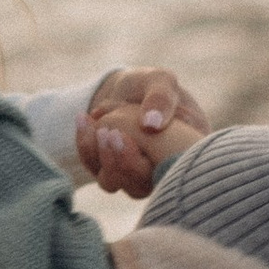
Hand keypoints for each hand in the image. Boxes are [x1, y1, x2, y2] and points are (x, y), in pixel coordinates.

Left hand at [77, 61, 209, 196]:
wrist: (127, 88)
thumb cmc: (151, 85)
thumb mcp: (161, 82)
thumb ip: (161, 98)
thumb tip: (152, 125)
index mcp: (186, 154)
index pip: (170, 172)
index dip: (146, 159)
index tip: (123, 134)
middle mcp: (161, 172)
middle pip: (141, 186)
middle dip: (121, 161)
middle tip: (108, 132)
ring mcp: (134, 176)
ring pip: (114, 182)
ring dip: (100, 154)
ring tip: (94, 122)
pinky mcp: (111, 172)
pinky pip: (95, 169)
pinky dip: (86, 145)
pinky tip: (83, 119)